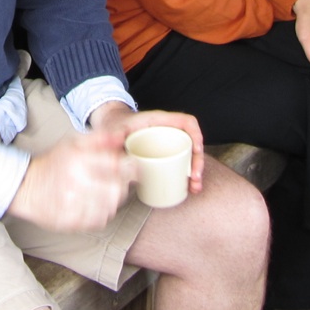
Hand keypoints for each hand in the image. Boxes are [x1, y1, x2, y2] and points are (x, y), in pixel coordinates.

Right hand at [7, 129, 135, 232]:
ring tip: (103, 193)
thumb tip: (122, 136)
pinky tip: (94, 205)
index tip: (128, 167)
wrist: (26, 186)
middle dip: (122, 185)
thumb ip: (99, 138)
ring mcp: (72, 203)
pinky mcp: (70, 221)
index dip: (129, 166)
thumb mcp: (73, 143)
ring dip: (113, 200)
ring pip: (111, 207)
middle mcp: (75, 181)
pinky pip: (100, 220)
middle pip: (118, 188)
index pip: (117, 164)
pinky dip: (102, 213)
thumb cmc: (53, 163)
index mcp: (78, 158)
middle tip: (115, 182)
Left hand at [88, 103, 206, 192]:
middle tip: (195, 179)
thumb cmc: (115, 125)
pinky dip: (187, 176)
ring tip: (194, 188)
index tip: (196, 151)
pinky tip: (189, 189)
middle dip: (198, 161)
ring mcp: (168, 143)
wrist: (111, 126)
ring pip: (189, 155)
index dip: (196, 135)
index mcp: (160, 121)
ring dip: (195, 172)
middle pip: (192, 142)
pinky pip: (181, 163)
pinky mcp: (164, 154)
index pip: (186, 122)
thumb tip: (114, 146)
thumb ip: (112, 136)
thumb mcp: (114, 129)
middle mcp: (168, 131)